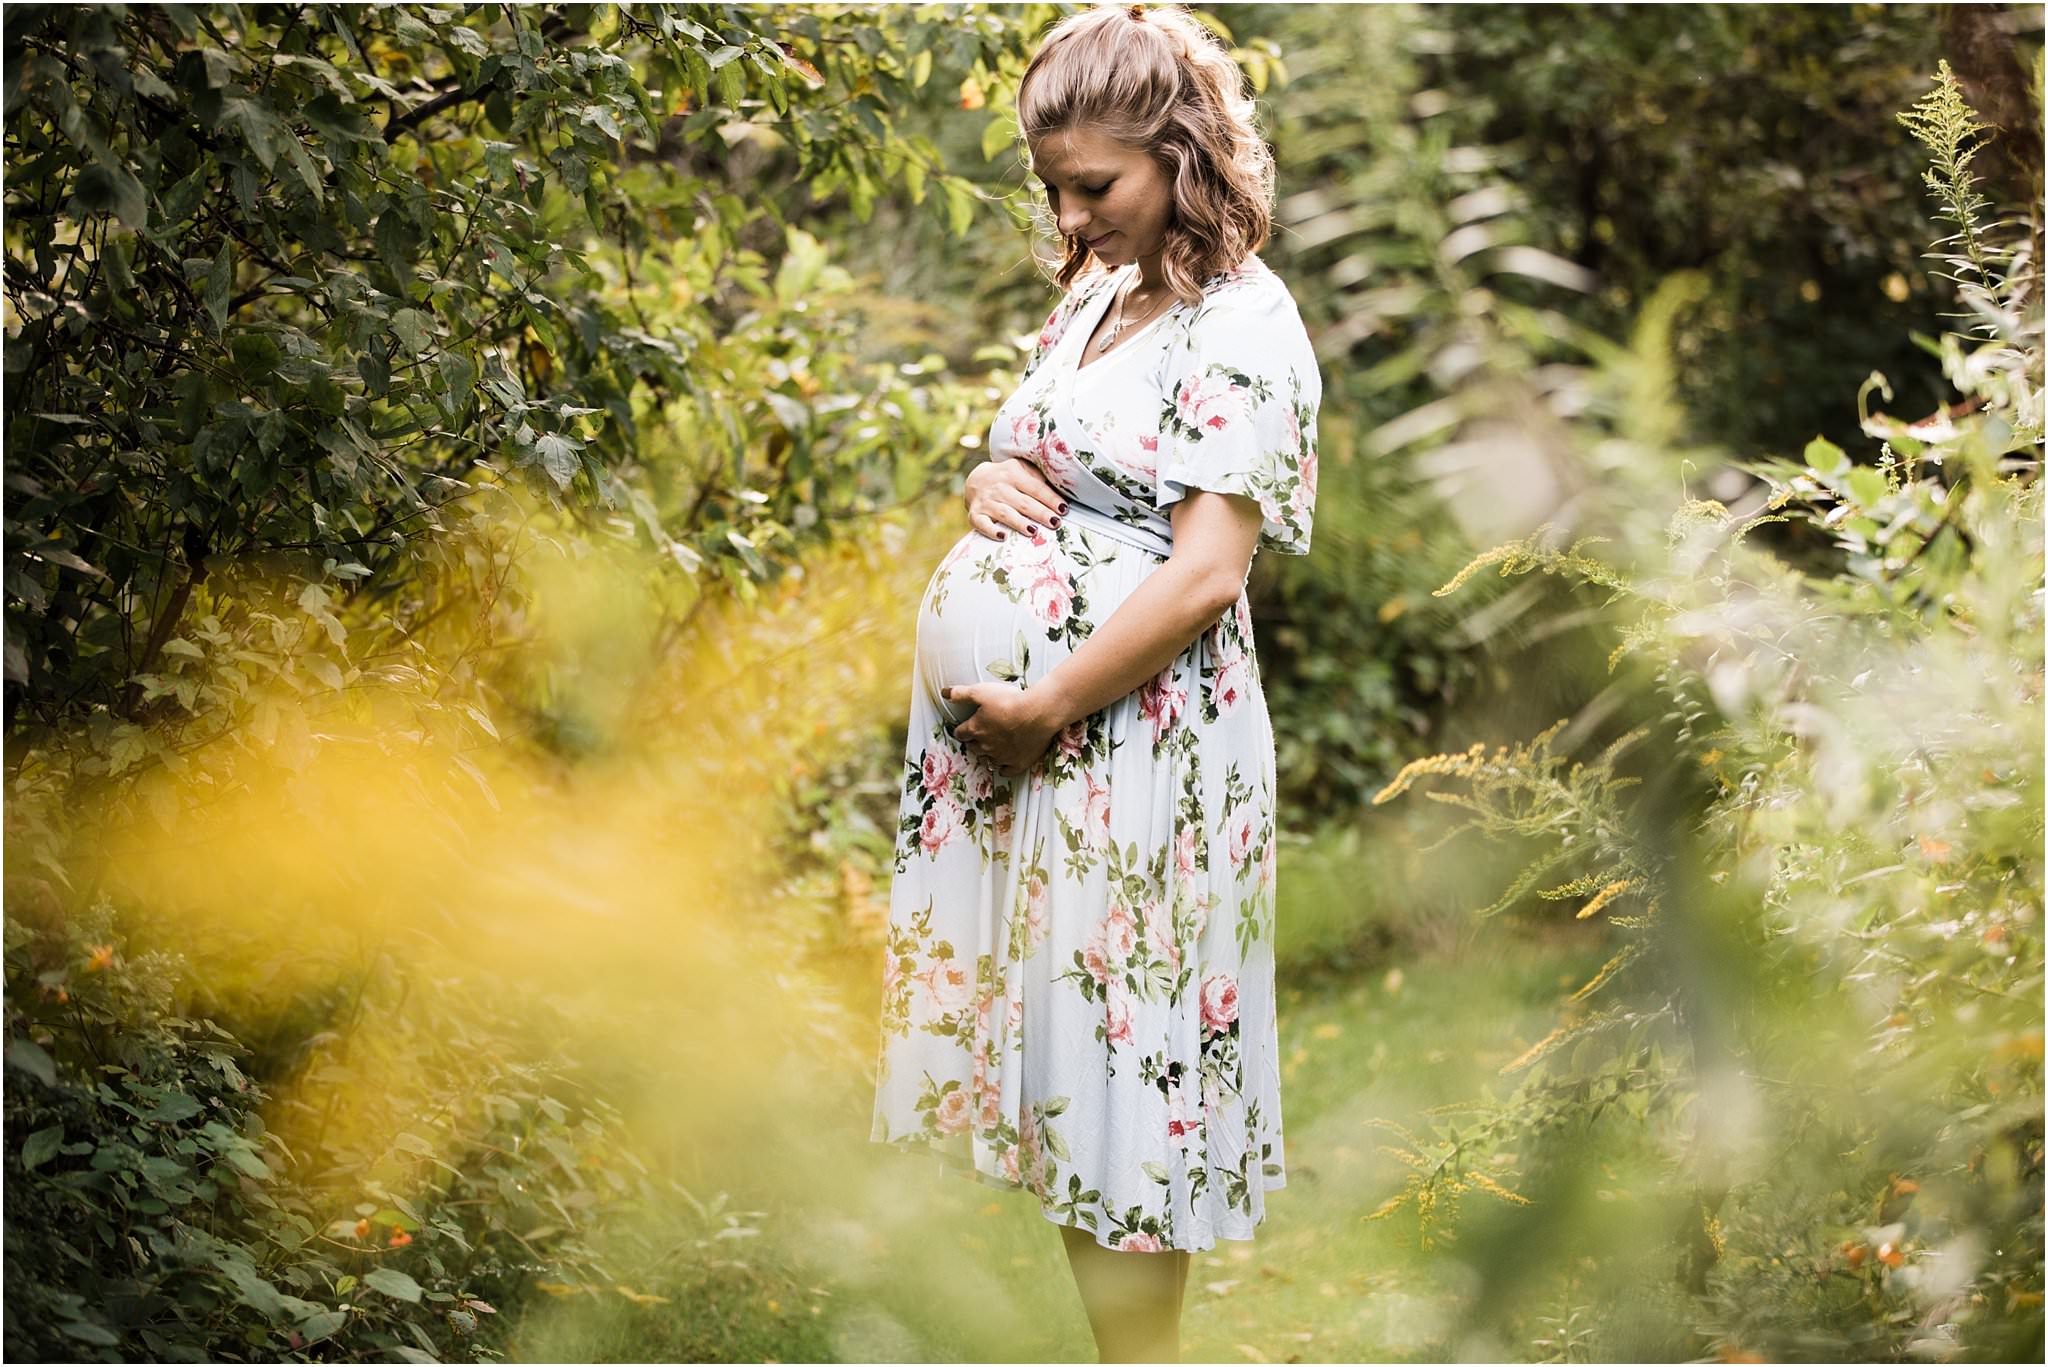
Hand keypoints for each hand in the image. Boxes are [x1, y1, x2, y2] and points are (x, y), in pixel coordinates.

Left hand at [942, 680, 1063, 776]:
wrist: (1038, 713)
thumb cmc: (1010, 700)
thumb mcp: (981, 691)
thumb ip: (961, 693)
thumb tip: (944, 693)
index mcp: (975, 729)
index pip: (960, 734)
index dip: (961, 730)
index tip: (964, 727)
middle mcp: (986, 746)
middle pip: (973, 748)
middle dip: (973, 742)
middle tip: (979, 735)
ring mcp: (1002, 757)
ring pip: (988, 760)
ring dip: (988, 754)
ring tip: (992, 747)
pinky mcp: (1018, 763)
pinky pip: (1006, 771)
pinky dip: (1004, 768)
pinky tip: (1005, 763)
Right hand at [965, 458, 1068, 540]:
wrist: (975, 479)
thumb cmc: (1007, 477)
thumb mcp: (1021, 469)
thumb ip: (1038, 479)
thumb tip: (1062, 491)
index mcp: (1013, 473)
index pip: (1036, 488)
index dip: (1050, 499)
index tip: (1063, 509)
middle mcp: (999, 487)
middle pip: (1023, 502)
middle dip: (1040, 513)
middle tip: (1055, 523)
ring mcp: (986, 501)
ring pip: (1005, 513)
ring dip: (1019, 522)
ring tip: (1033, 531)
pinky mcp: (975, 514)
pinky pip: (982, 524)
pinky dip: (991, 531)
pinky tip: (1003, 537)